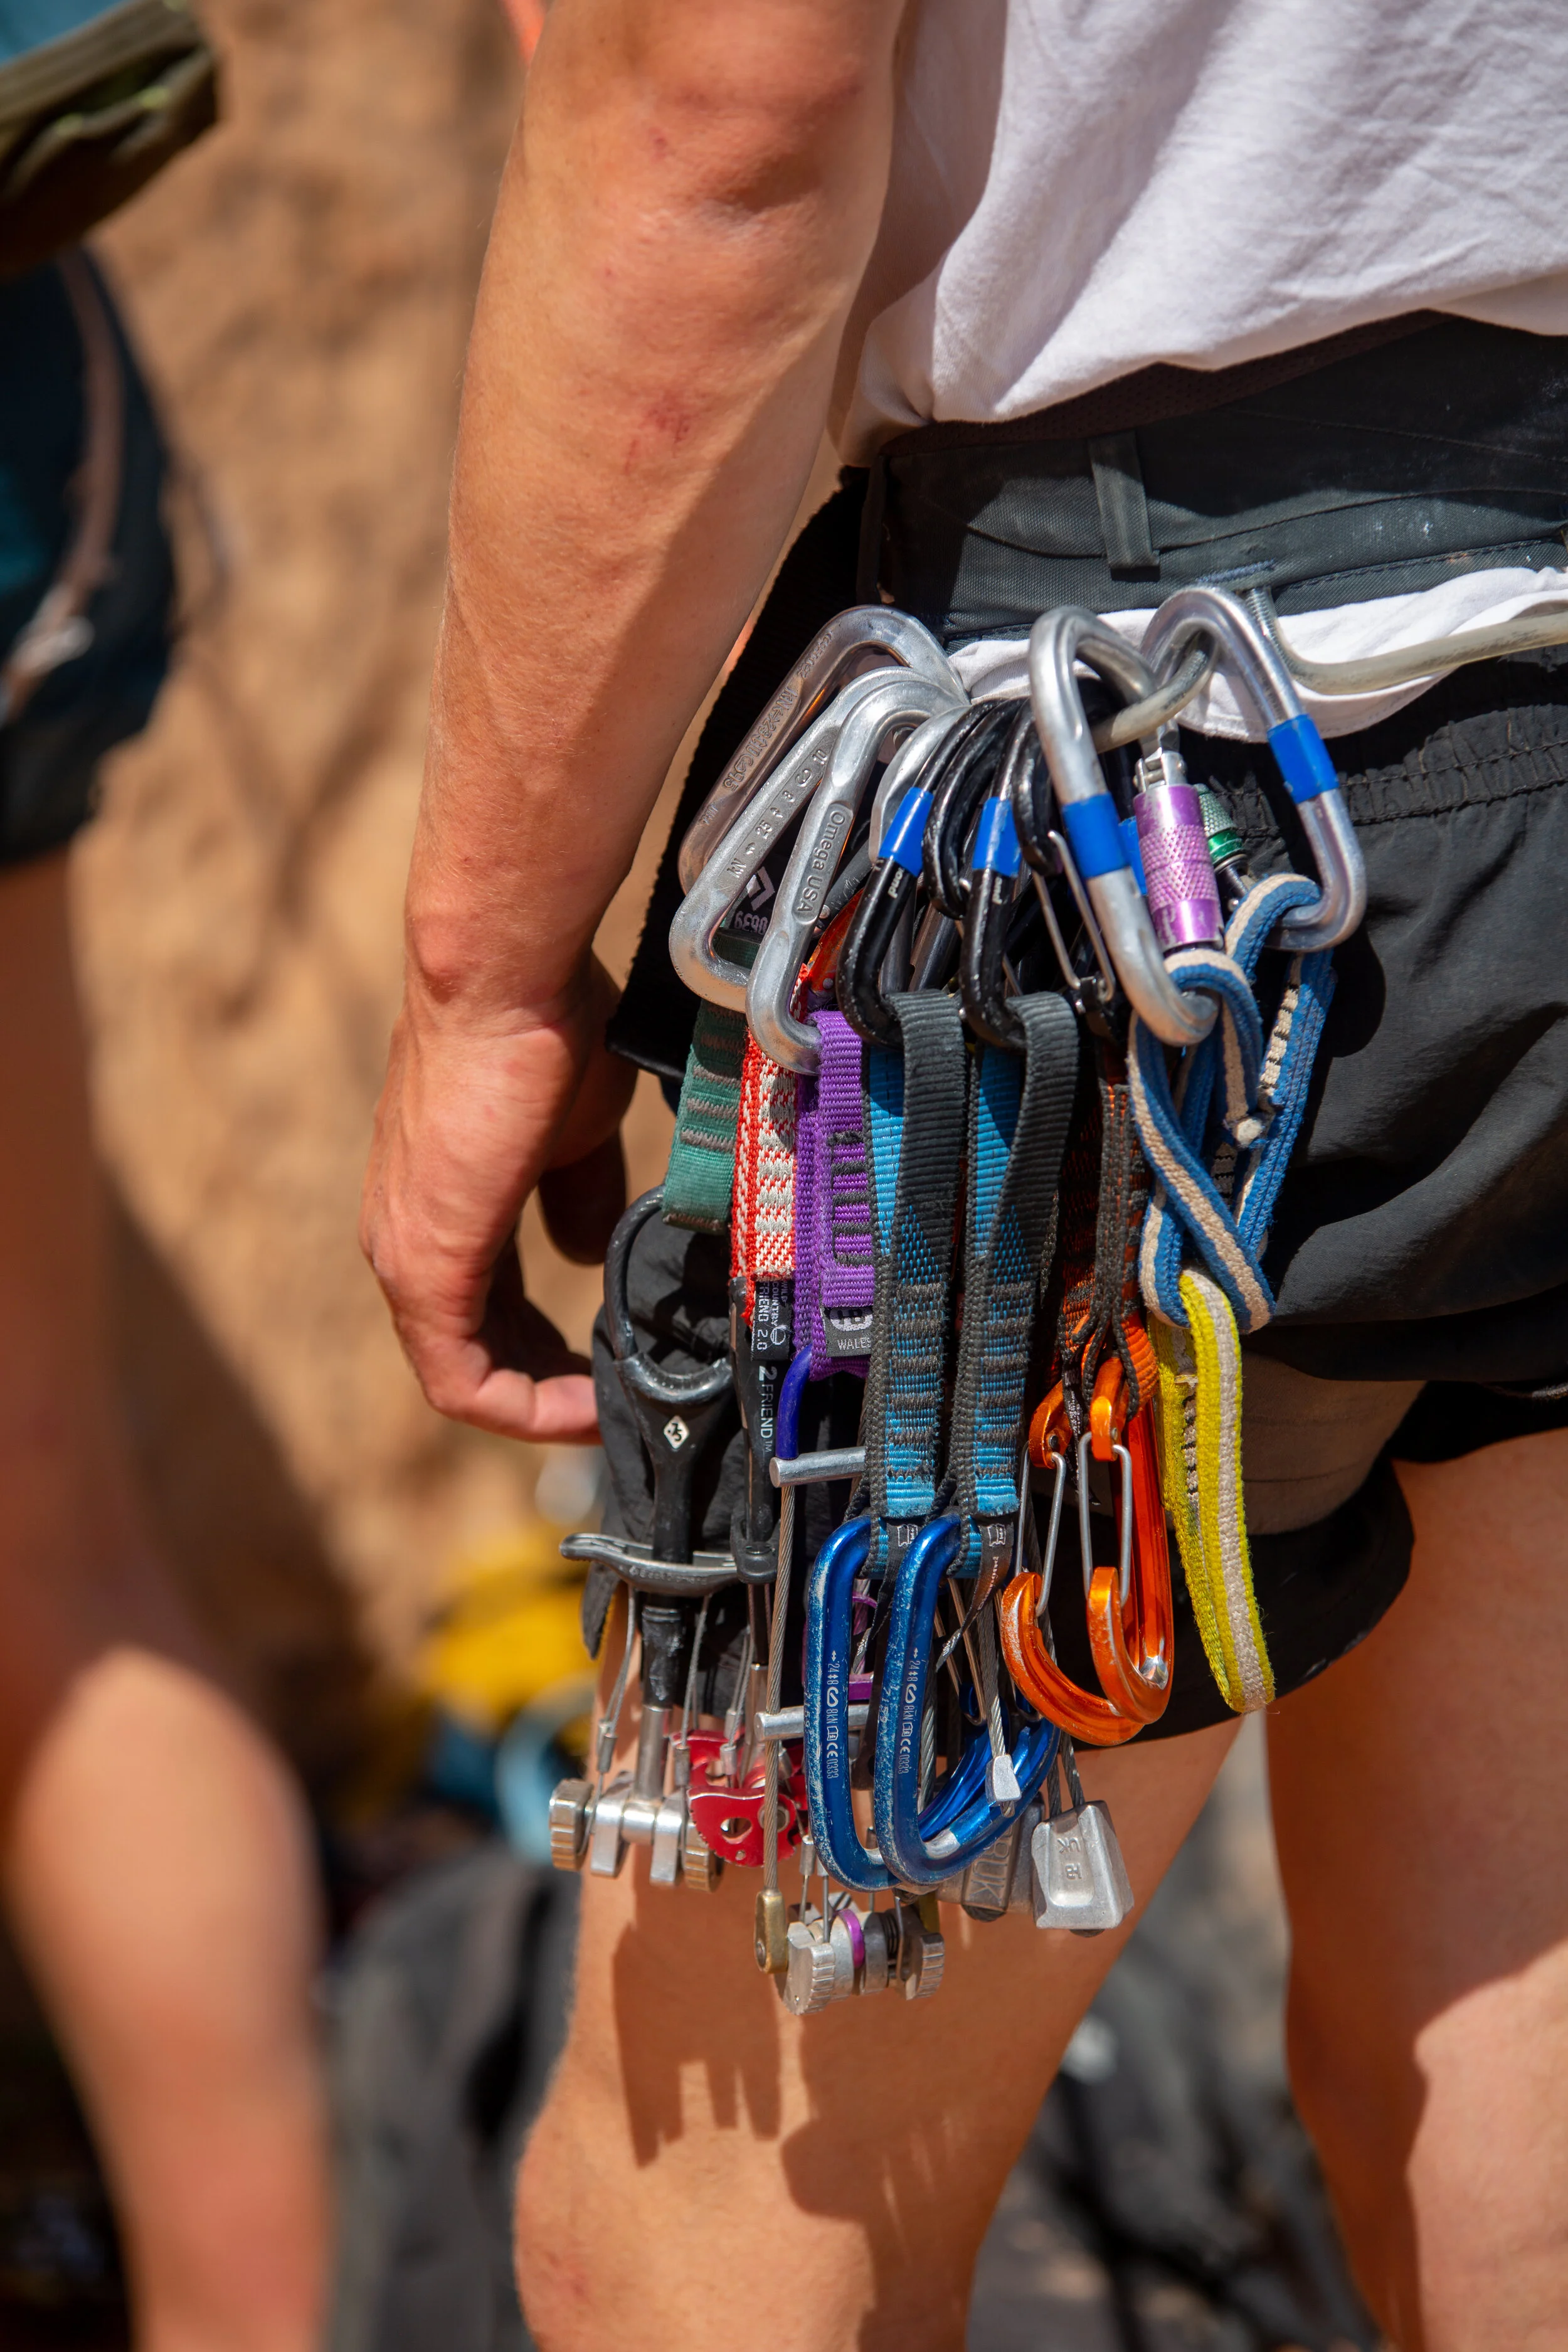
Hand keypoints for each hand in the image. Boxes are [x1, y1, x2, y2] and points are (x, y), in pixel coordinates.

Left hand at [360, 955, 635, 1442]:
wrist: (507, 984)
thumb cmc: (543, 1035)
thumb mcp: (577, 1133)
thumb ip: (580, 1197)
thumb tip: (590, 1251)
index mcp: (439, 1207)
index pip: (486, 1309)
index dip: (550, 1351)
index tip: (614, 1363)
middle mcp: (404, 1241)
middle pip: (476, 1352)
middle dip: (549, 1387)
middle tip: (620, 1400)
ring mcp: (406, 1258)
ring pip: (465, 1374)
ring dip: (539, 1405)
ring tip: (609, 1412)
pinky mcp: (423, 1270)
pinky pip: (461, 1380)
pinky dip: (523, 1407)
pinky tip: (587, 1405)